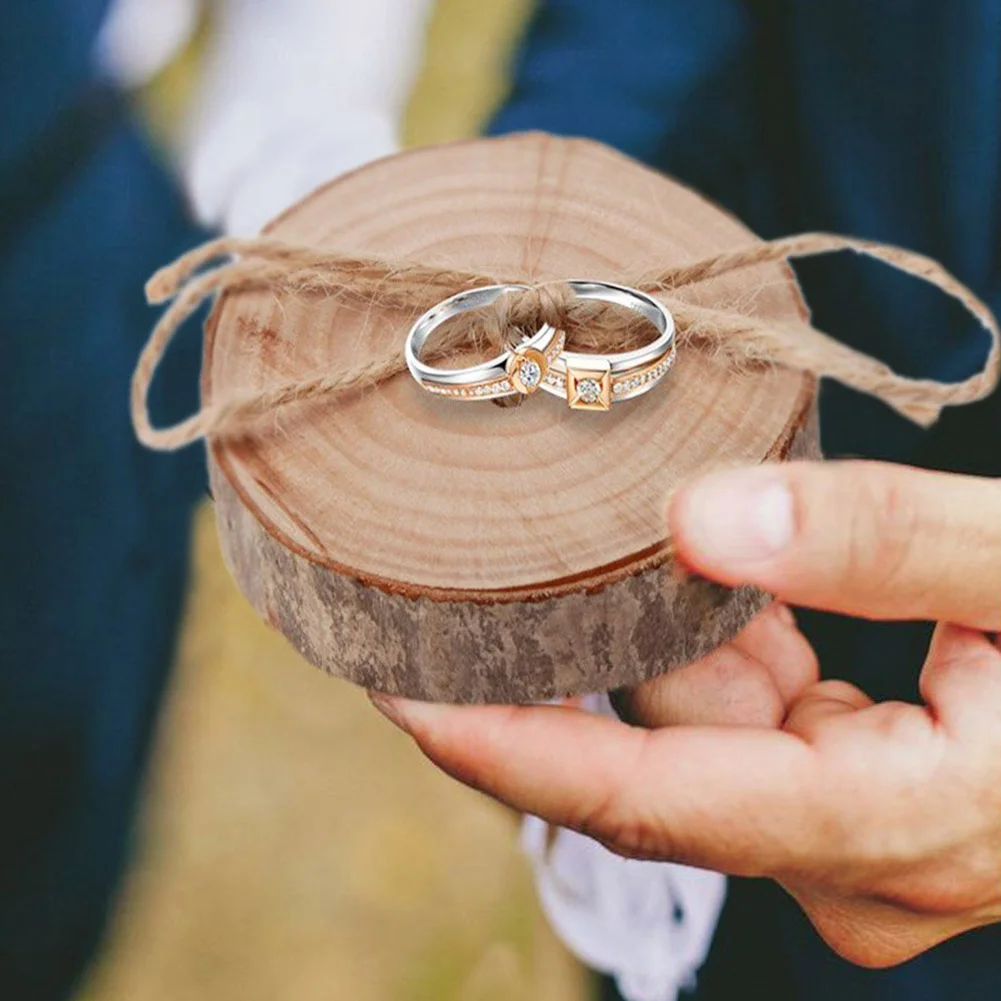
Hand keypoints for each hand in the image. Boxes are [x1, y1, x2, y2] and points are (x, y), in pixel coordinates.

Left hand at [370, 461, 1000, 966]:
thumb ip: (883, 542)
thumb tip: (695, 522)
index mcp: (894, 823)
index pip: (652, 804)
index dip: (515, 756)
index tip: (405, 699)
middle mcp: (857, 859)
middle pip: (667, 755)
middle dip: (596, 659)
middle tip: (498, 561)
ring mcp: (859, 836)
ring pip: (707, 730)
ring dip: (681, 636)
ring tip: (641, 543)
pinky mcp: (863, 794)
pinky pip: (754, 718)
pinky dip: (732, 646)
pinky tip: (731, 583)